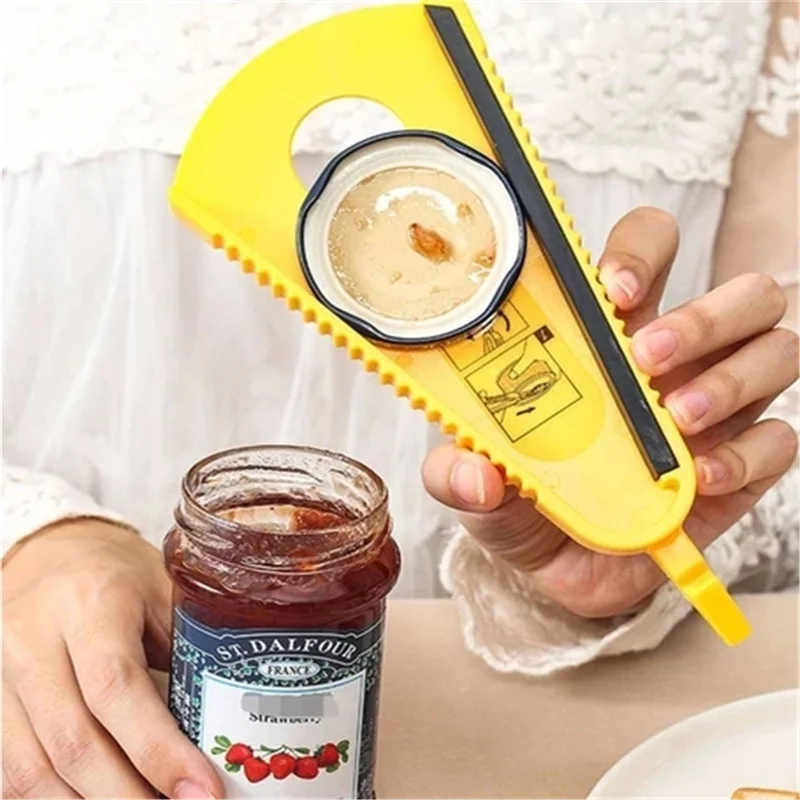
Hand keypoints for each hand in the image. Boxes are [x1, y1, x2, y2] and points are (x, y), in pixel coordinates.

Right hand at [2, 520, 221, 798]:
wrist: (53, 557)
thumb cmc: (121, 577)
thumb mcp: (164, 594)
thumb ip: (185, 653)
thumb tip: (225, 736)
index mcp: (89, 600)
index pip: (116, 688)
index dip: (158, 750)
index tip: (201, 791)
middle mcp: (31, 637)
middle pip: (72, 742)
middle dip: (129, 797)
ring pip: (31, 771)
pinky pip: (10, 774)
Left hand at [423, 207, 797, 618]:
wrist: (558, 574)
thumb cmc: (522, 504)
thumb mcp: (475, 484)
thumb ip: (458, 473)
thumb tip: (475, 476)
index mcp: (612, 334)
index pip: (651, 250)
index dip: (643, 251)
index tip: (613, 288)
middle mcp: (677, 360)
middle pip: (741, 295)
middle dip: (704, 316)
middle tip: (646, 357)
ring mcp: (719, 409)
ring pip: (778, 351)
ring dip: (731, 378)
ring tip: (677, 419)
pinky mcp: (744, 465)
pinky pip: (779, 440)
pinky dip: (746, 457)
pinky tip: (697, 480)